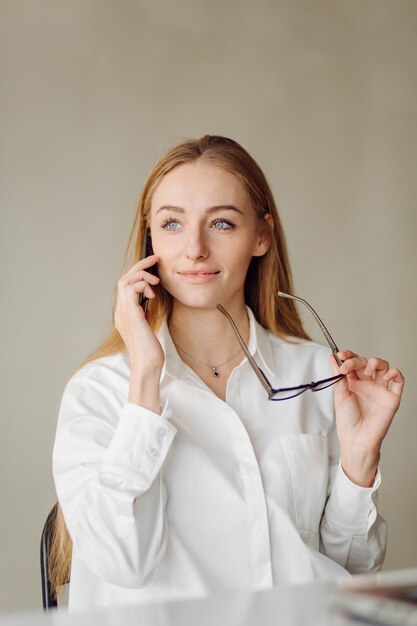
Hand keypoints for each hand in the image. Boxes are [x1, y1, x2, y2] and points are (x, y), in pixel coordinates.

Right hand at [114, 254, 164, 372]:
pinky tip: (153, 294)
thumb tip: (149, 301)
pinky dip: (143, 285)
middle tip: (155, 258)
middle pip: (124, 278)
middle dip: (139, 265)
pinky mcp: (131, 315)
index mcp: (124, 314)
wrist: (147, 365)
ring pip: (125, 281)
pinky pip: (131, 289)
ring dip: (142, 275)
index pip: (126, 286)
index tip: (152, 266)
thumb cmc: (150, 350)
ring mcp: (123, 313)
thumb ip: (145, 313)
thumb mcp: (148, 326)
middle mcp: (120, 311)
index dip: (137, 273)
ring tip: (155, 281)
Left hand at [330, 349, 404, 485]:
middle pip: (366, 362)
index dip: (348, 355)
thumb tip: (332, 358)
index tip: (341, 354)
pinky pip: (399, 380)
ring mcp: (380, 389)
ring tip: (367, 370)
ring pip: (383, 367)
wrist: (357, 439)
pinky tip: (385, 377)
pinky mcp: (391, 397)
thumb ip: (338, 376)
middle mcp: (367, 383)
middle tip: (348, 365)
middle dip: (357, 360)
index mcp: (353, 382)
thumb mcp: (339, 395)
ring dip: (376, 362)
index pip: (353, 362)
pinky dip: (395, 374)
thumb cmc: (347, 420)